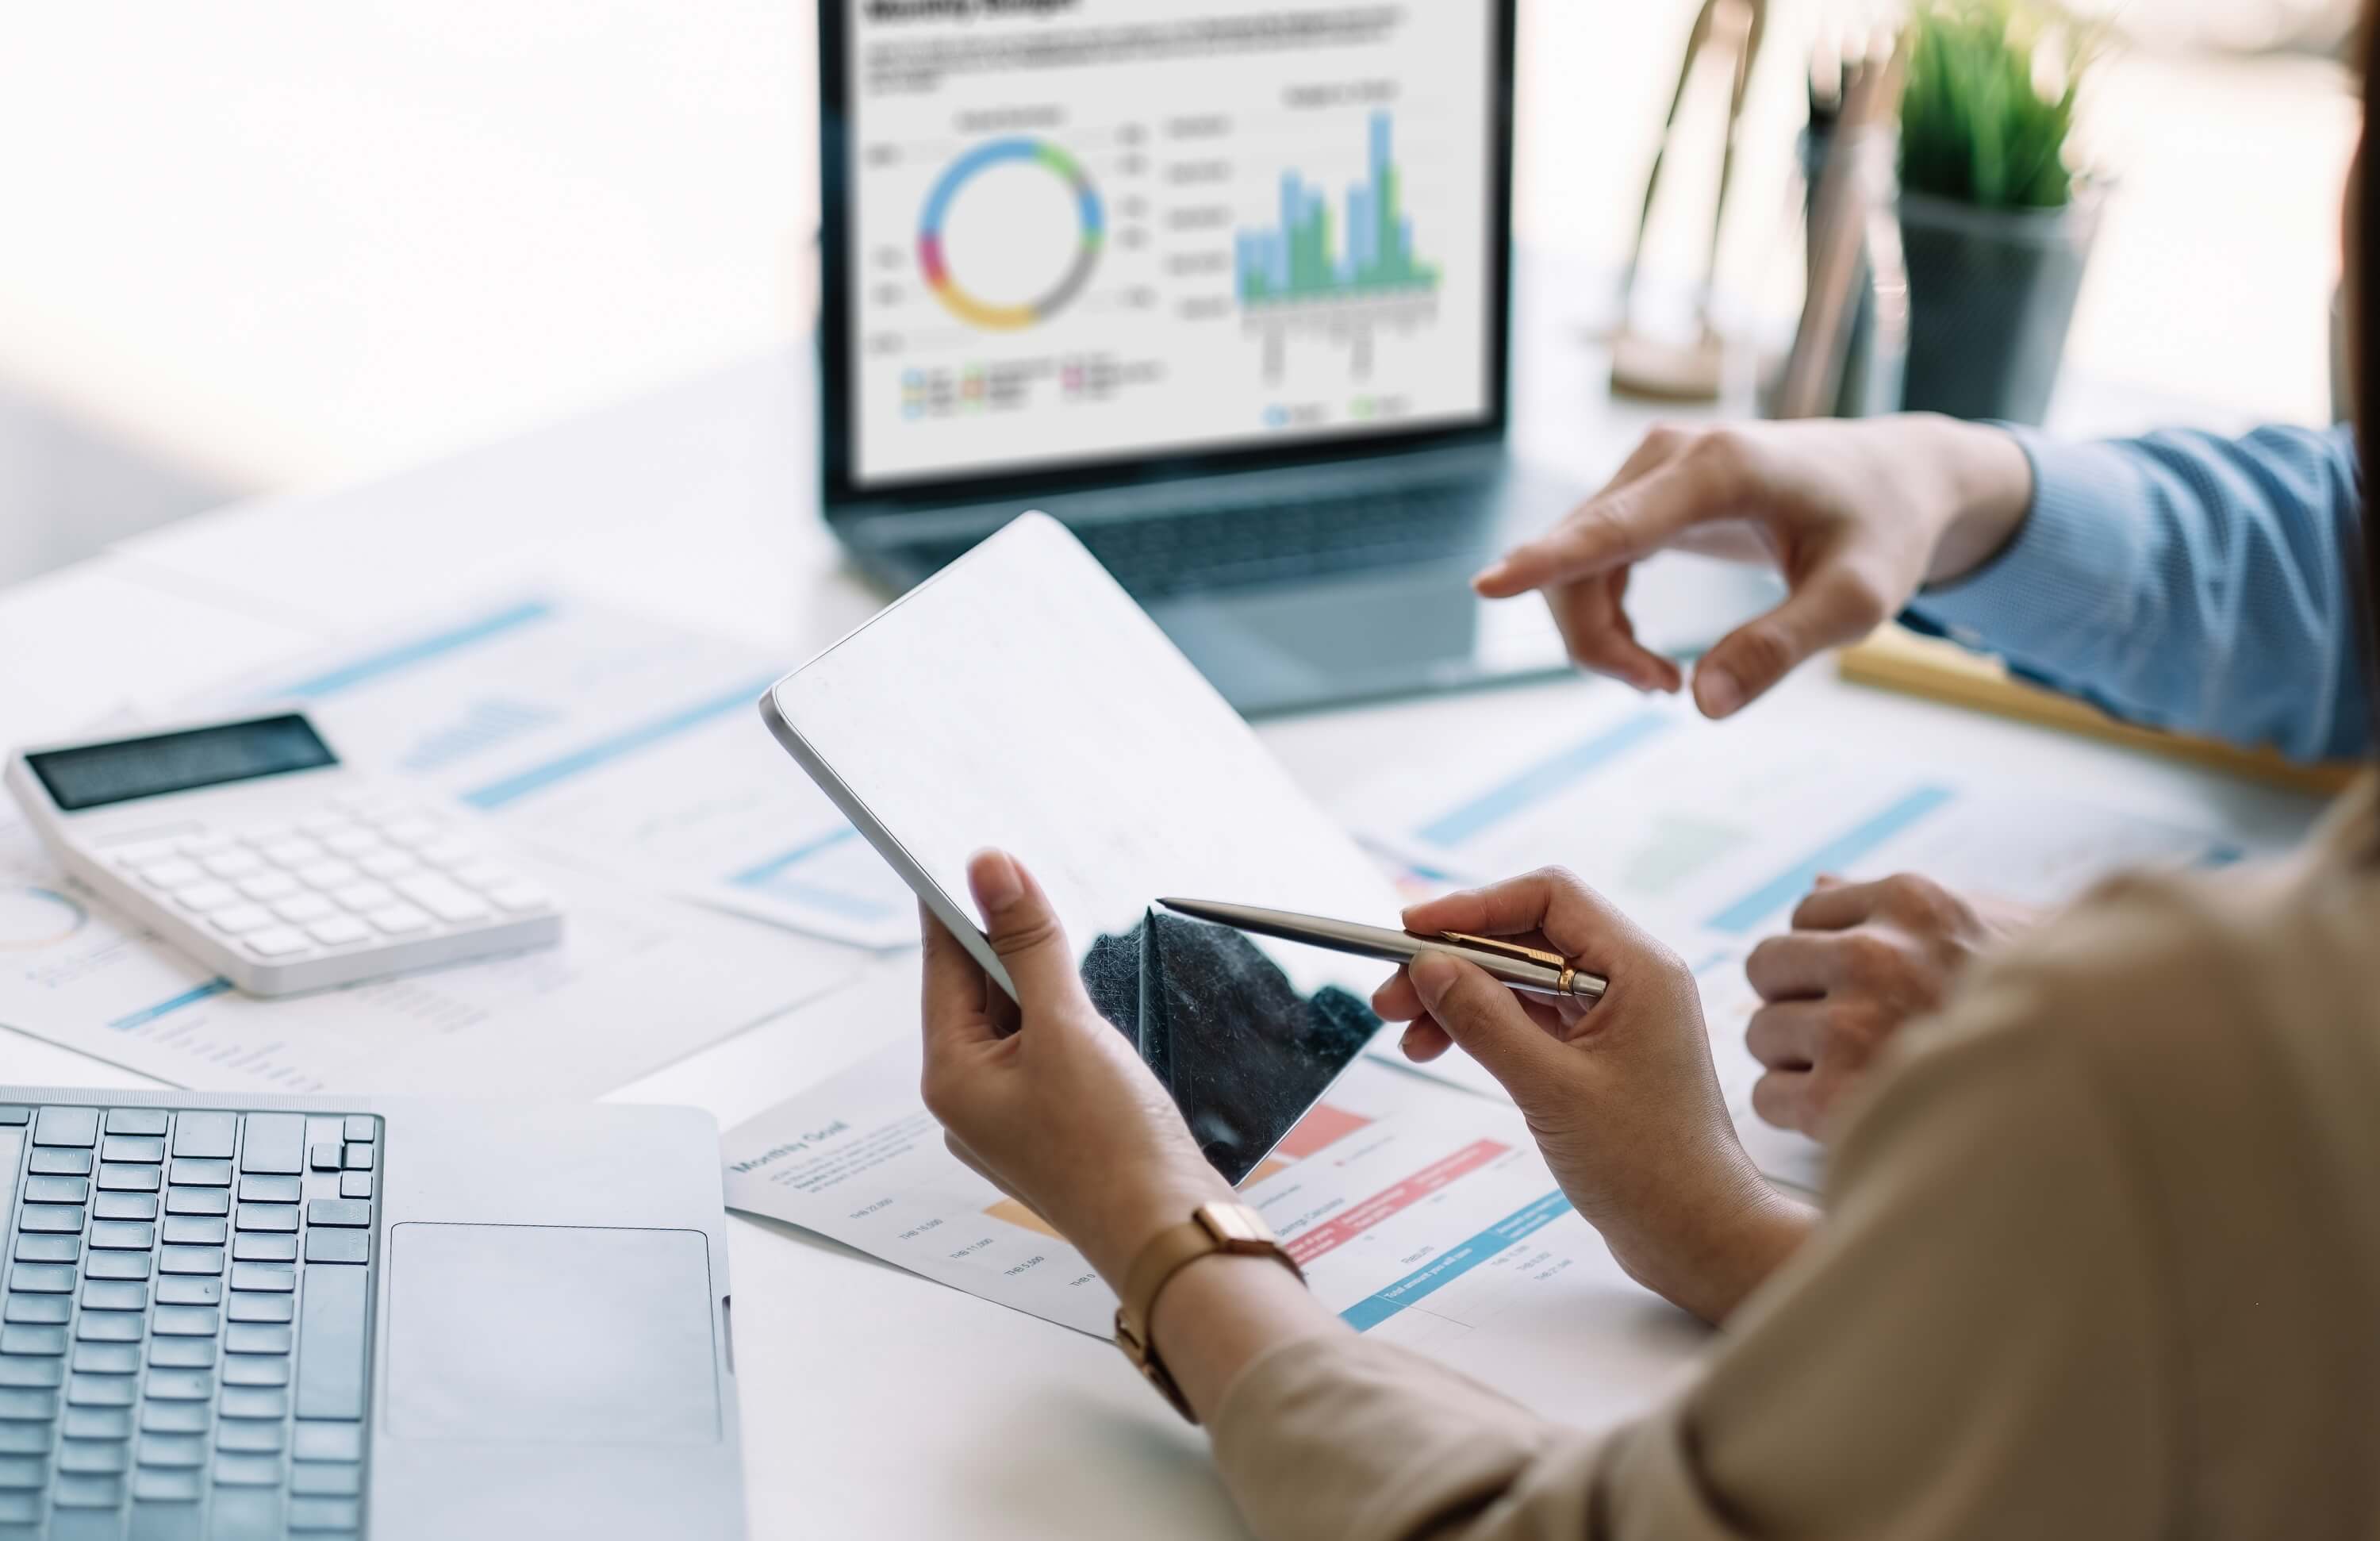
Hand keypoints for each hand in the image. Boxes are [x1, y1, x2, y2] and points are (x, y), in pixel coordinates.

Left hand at [918, 850, 1230, 1285]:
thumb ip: (1028, 941)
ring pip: (1013, 1018)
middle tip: (1021, 870)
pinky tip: (1082, 991)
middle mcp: (970, 1098)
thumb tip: (989, 869)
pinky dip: (1059, 1011)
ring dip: (1035, 972)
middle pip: (976, 991)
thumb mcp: (1066, 1025)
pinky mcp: (1053, 1124)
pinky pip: (1043, 1048)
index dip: (956, 904)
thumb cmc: (1112, 1145)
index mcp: (951, 1076)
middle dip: (1002, 936)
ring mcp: (1011, 1116)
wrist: (1170, 1231)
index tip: (966, 849)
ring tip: (1053, 918)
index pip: (943, 967)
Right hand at [1371, 869, 1810, 1323]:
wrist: (1698, 1236)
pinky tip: (1439, 1046)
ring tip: (1406, 1031)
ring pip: (1521, 978)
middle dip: (1454, 959)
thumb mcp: (1551, 1090)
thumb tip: (1428, 966)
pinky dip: (1483, 1026)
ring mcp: (1616, 1015)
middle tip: (1392, 994)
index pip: (1547, 897)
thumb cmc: (1647, 1167)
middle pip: (1527, 936)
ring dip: (1461, 995)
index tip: (1412, 931)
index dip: (1473, 906)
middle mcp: (1631, 979)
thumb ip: (1485, 1021)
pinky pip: (1531, 1016)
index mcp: (1639, 969)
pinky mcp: (1600, 1052)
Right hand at [1473, 415, 2032, 716]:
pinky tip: (1652, 656)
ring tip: (1667, 682)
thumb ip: (1782, 649)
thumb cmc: (1881, 534)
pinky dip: (1604, 618)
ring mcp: (1648, 468)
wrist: (1895, 479)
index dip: (1550, 562)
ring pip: (1574, 566)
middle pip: (1580, 559)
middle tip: (1665, 693)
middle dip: (1599, 643)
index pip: (1616, 525)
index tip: (1488, 587)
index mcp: (1720, 469)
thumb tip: (1702, 705)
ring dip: (1600, 637)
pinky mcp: (1642, 491)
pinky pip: (1588, 561)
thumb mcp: (1858, 602)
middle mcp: (1669, 455)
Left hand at [1744, 873, 2041, 1137]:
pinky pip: (1768, 1096)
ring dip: (1796, 1059)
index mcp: (1911, 903)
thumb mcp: (1984, 929)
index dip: (1827, 955)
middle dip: (1797, 999)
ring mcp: (1855, 1025)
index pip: (1807, 913)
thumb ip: (1898, 909)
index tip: (1861, 986)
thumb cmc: (2045, 1010)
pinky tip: (1848, 1114)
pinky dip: (1796, 1112)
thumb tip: (1816, 882)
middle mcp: (1876, 954)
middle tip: (1846, 1033)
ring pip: (1762, 1033)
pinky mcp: (1839, 1098)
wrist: (2098, 1085)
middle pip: (1767, 966)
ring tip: (1858, 1075)